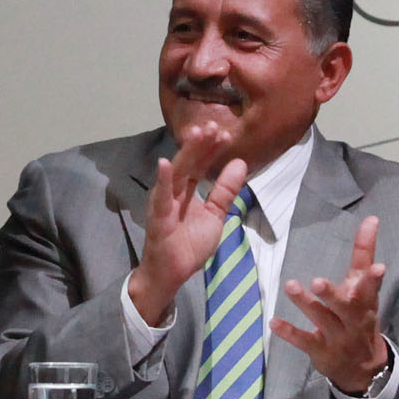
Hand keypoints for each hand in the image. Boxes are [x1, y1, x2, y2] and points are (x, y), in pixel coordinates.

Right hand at [126, 127, 251, 329]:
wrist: (171, 274)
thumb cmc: (188, 245)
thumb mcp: (215, 215)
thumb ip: (225, 190)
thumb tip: (240, 163)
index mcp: (186, 189)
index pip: (200, 163)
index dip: (212, 149)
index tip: (226, 133)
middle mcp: (173, 190)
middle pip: (188, 162)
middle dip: (201, 144)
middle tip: (214, 125)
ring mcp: (164, 201)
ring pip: (176, 172)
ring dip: (186, 153)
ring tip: (196, 134)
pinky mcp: (158, 216)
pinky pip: (161, 196)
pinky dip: (162, 179)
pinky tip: (165, 163)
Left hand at [274, 215, 394, 395]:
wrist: (363, 367)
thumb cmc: (360, 316)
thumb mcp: (366, 289)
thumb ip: (364, 253)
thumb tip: (371, 218)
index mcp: (365, 302)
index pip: (371, 288)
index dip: (374, 278)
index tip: (378, 267)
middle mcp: (353, 319)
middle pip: (345, 306)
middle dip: (332, 295)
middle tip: (317, 281)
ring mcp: (337, 336)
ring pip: (321, 319)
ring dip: (306, 304)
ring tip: (290, 285)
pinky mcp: (321, 350)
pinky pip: (304, 340)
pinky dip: (289, 332)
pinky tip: (274, 321)